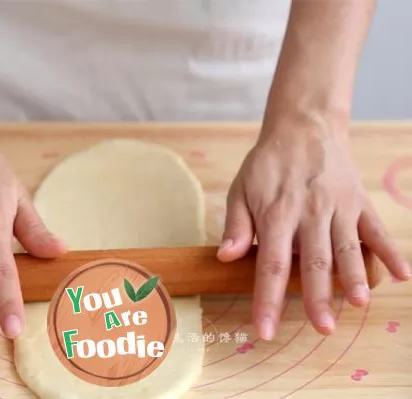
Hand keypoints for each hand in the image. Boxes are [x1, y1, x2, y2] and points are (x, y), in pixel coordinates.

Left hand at [217, 120, 410, 339]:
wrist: (303, 127)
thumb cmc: (267, 165)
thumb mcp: (241, 189)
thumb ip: (236, 225)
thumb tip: (225, 257)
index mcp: (276, 214)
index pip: (271, 264)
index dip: (268, 299)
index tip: (265, 330)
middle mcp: (309, 213)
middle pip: (314, 261)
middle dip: (318, 297)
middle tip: (323, 329)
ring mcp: (338, 207)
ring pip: (348, 247)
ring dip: (355, 276)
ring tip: (359, 303)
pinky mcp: (358, 201)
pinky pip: (376, 228)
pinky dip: (390, 251)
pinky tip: (401, 275)